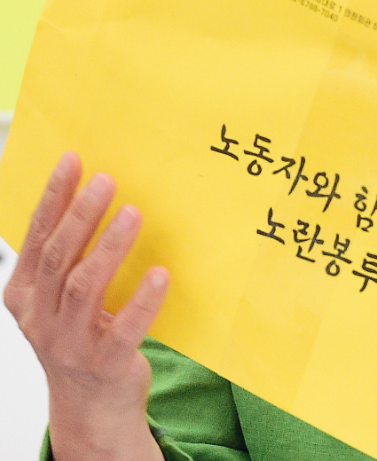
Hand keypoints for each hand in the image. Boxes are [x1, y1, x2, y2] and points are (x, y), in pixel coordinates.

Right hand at [3, 152, 166, 460]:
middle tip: (106, 181)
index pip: (37, 237)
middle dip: (81, 214)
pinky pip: (124, 327)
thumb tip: (96, 201)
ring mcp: (69, 343)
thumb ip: (70, 261)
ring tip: (133, 214)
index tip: (73, 162)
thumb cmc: (81, 338)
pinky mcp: (104, 363)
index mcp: (26, 295)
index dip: (54, 198)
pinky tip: (160, 274)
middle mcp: (41, 317)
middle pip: (59, 256)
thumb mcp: (62, 300)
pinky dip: (143, 300)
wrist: (91, 404)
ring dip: (109, 246)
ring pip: (85, 286)